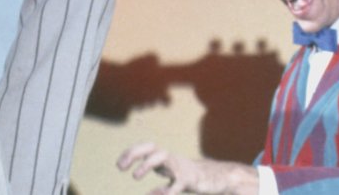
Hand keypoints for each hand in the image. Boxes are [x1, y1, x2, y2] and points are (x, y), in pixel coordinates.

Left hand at [115, 142, 255, 193]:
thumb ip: (163, 184)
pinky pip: (176, 183)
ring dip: (147, 165)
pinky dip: (166, 191)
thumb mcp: (174, 179)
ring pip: (163, 159)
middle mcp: (172, 160)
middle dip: (135, 154)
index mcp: (166, 159)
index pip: (146, 149)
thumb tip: (152, 194)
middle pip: (152, 148)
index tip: (119, 165)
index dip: (131, 153)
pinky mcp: (188, 180)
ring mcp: (180, 168)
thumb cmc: (192, 178)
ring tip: (135, 177)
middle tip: (120, 167)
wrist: (218, 178)